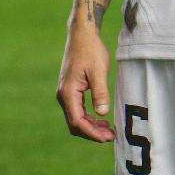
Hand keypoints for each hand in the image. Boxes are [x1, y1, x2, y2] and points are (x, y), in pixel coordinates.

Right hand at [56, 24, 114, 142]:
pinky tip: (102, 119)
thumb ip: (100, 92)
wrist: (81, 36)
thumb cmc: (91, 50)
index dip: (91, 132)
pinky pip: (78, 110)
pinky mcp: (71, 91)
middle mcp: (63, 96)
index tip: (107, 138)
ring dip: (91, 126)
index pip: (77, 121)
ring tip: (109, 131)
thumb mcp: (99, 71)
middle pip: (75, 123)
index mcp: (68, 93)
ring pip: (76, 118)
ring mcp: (66, 94)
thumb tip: (102, 113)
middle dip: (92, 132)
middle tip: (111, 137)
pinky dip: (89, 118)